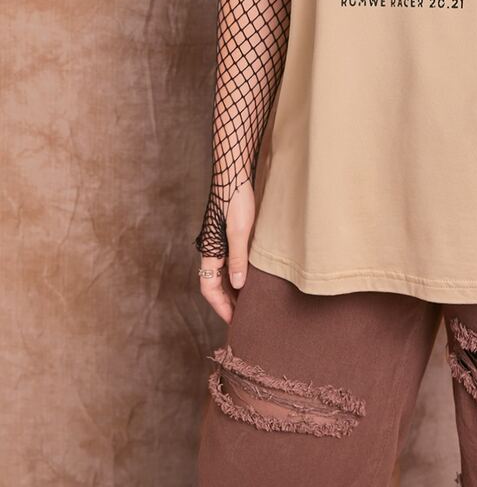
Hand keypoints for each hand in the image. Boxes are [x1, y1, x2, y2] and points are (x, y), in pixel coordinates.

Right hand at [197, 179, 256, 323]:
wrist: (235, 174)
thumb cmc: (236, 200)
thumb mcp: (239, 231)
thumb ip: (237, 259)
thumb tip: (237, 286)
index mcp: (210, 251)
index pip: (209, 288)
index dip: (220, 306)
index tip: (234, 321)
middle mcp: (211, 249)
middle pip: (214, 284)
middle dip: (225, 302)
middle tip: (242, 317)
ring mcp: (219, 242)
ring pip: (221, 274)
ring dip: (231, 289)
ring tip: (247, 303)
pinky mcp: (228, 234)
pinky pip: (228, 262)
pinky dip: (236, 275)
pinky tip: (248, 279)